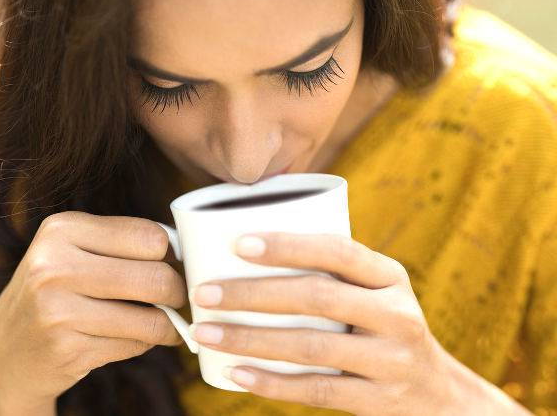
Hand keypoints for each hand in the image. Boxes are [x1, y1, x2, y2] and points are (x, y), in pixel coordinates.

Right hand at [0, 211, 186, 414]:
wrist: (9, 349)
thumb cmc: (57, 290)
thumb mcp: (74, 250)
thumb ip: (123, 242)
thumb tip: (186, 248)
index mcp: (62, 229)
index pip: (149, 236)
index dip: (172, 253)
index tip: (175, 264)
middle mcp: (54, 266)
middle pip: (155, 277)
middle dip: (177, 291)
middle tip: (176, 298)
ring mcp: (57, 310)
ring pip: (151, 318)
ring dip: (168, 324)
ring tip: (167, 323)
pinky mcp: (66, 349)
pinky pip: (134, 345)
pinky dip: (145, 343)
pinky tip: (135, 338)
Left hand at [189, 232, 530, 415]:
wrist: (439, 394)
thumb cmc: (384, 327)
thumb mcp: (376, 292)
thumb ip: (332, 273)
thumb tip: (245, 250)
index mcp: (390, 277)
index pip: (338, 251)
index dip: (288, 246)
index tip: (237, 244)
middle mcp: (396, 315)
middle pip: (317, 298)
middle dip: (253, 294)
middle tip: (205, 293)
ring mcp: (390, 361)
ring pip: (311, 347)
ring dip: (250, 340)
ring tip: (206, 333)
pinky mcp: (378, 401)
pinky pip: (317, 392)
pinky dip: (272, 383)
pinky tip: (234, 374)